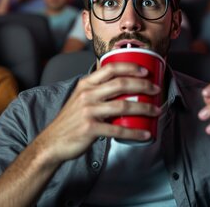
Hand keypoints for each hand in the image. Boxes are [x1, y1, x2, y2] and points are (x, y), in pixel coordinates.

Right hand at [38, 62, 160, 163]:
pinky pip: (118, 130)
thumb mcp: (80, 98)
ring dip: (144, 108)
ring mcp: (88, 111)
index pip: (110, 68)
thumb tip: (122, 86)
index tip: (145, 71)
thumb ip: (97, 90)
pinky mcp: (90, 129)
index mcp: (85, 84)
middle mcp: (86, 95)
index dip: (130, 67)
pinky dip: (135, 132)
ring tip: (156, 110)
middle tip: (156, 89)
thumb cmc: (70, 121)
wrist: (52, 142)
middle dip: (143, 85)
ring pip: (123, 105)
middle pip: (121, 84)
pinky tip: (145, 134)